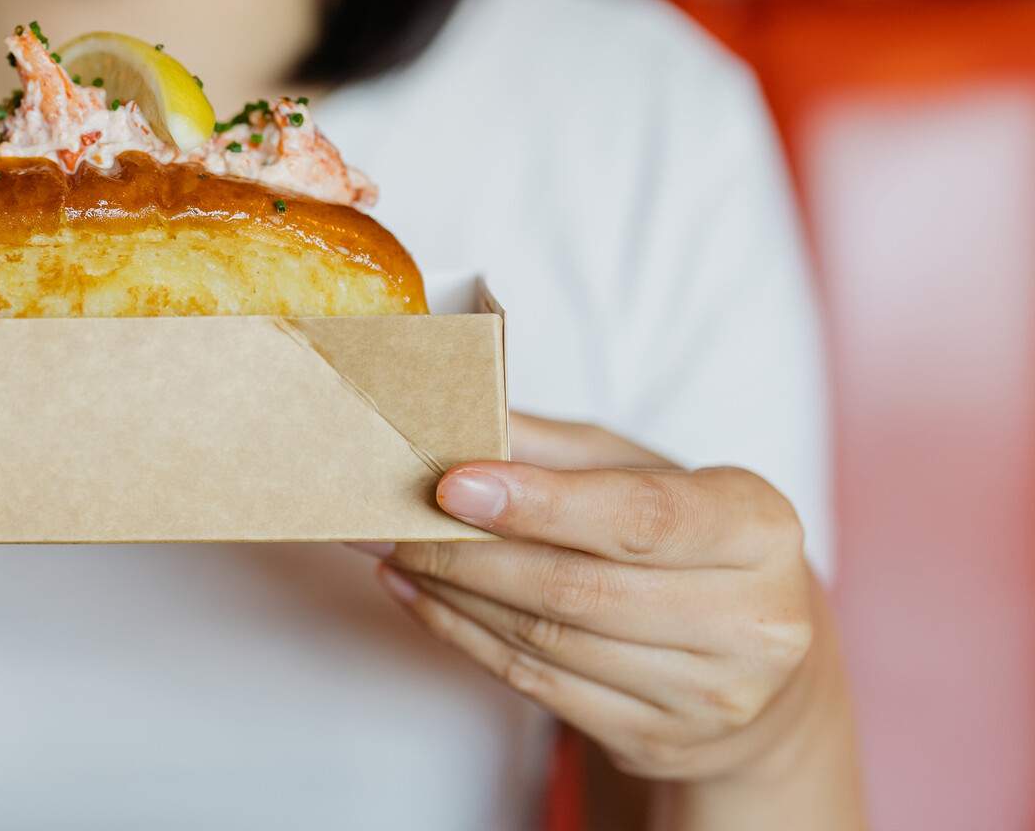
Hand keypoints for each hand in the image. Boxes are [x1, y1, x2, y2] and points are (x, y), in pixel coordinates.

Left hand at [359, 414, 827, 785]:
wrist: (761, 668)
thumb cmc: (693, 544)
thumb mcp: (649, 473)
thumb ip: (560, 447)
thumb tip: (464, 417)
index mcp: (759, 529)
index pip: (641, 517)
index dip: (541, 503)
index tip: (453, 485)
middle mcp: (752, 621)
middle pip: (579, 588)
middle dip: (468, 552)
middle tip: (396, 518)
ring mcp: (709, 696)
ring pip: (547, 641)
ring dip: (453, 593)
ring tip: (396, 551)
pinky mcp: (659, 742)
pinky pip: (537, 685)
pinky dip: (464, 637)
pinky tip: (420, 598)